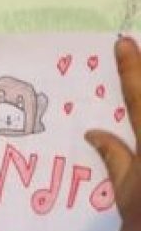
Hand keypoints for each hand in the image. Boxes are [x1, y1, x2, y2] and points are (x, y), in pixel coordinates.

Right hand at [87, 36, 140, 230]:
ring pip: (140, 126)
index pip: (137, 97)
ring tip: (129, 104)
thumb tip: (94, 133)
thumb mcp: (127, 188)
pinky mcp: (139, 167)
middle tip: (134, 57)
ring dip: (136, 107)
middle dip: (138, 79)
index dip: (130, 68)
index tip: (122, 42)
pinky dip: (127, 139)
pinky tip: (123, 143)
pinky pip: (125, 151)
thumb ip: (115, 156)